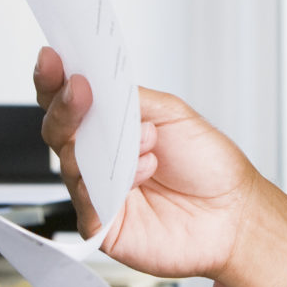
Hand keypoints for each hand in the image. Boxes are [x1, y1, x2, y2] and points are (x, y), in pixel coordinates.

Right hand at [34, 47, 266, 279]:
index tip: (51, 58)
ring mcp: (97, 192)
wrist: (234, 212)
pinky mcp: (103, 227)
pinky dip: (113, 184)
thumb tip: (95, 81)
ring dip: (108, 146)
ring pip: (69, 165)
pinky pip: (88, 204)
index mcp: (110, 128)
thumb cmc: (207, 166)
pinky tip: (144, 172)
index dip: (52, 80)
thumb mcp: (170, 114)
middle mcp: (98, 159)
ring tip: (147, 139)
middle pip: (56, 131)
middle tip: (80, 90)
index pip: (67, 101)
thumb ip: (128, 99)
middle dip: (65, 107)